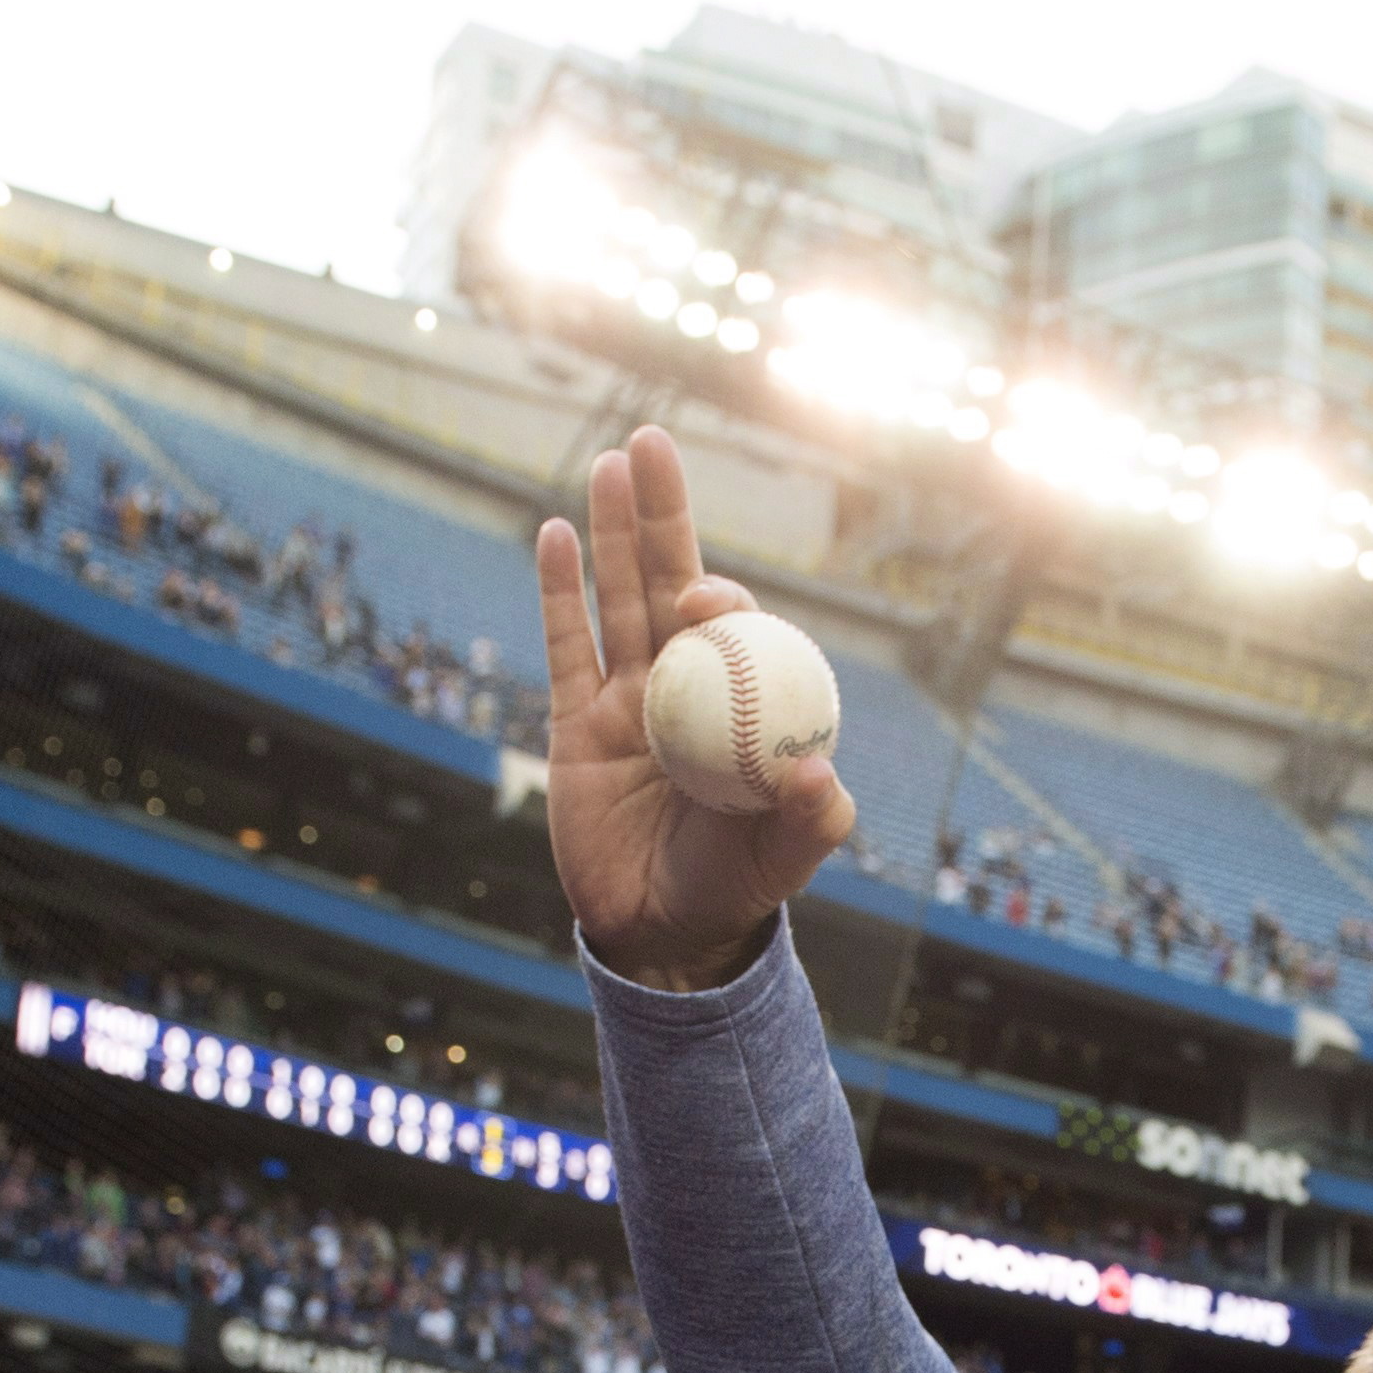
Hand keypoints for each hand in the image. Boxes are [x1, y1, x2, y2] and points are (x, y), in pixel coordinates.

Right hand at [534, 427, 857, 992]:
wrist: (664, 931)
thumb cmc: (736, 887)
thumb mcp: (786, 858)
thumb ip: (812, 818)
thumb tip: (818, 775)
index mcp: (746, 702)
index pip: (734, 627)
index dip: (719, 597)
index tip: (703, 599)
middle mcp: (688, 685)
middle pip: (670, 582)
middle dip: (664, 514)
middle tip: (653, 440)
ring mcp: (628, 698)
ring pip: (617, 598)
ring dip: (614, 530)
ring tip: (611, 463)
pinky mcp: (575, 721)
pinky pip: (566, 644)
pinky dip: (560, 590)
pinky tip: (555, 533)